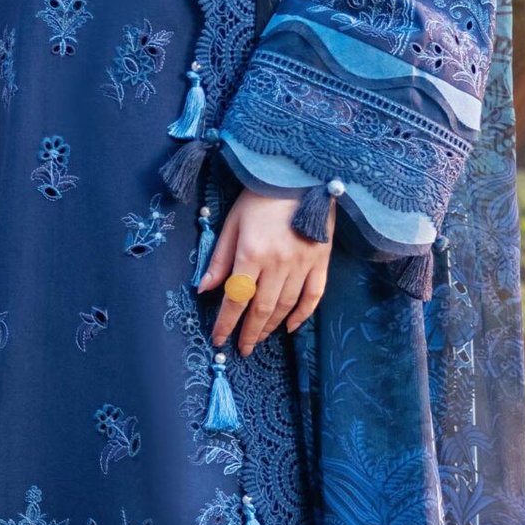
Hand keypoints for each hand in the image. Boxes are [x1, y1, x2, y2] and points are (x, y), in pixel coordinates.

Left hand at [198, 187, 331, 351]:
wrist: (301, 175)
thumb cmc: (260, 196)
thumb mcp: (233, 223)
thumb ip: (220, 258)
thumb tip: (204, 288)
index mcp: (251, 253)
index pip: (236, 298)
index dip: (226, 323)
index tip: (219, 339)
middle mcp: (278, 263)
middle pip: (261, 309)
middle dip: (249, 333)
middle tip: (243, 348)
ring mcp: (302, 264)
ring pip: (286, 307)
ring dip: (271, 327)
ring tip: (259, 337)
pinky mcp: (321, 261)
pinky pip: (313, 296)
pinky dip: (302, 315)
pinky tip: (290, 327)